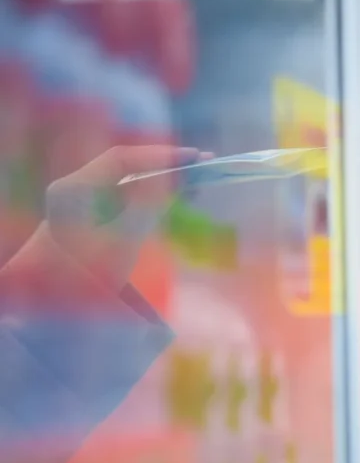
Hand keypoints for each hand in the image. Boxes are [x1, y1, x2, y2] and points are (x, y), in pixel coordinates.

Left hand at [45, 145, 210, 288]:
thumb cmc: (84, 278)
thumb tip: (174, 178)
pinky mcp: (93, 217)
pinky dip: (153, 195)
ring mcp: (83, 202)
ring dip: (162, 179)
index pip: (121, 159)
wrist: (53, 306)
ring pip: (130, 181)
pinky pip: (127, 197)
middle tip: (203, 163)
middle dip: (164, 165)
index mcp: (74, 189)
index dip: (159, 156)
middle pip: (126, 167)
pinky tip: (178, 195)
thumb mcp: (122, 242)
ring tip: (197, 180)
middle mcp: (76, 188)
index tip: (193, 158)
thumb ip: (148, 206)